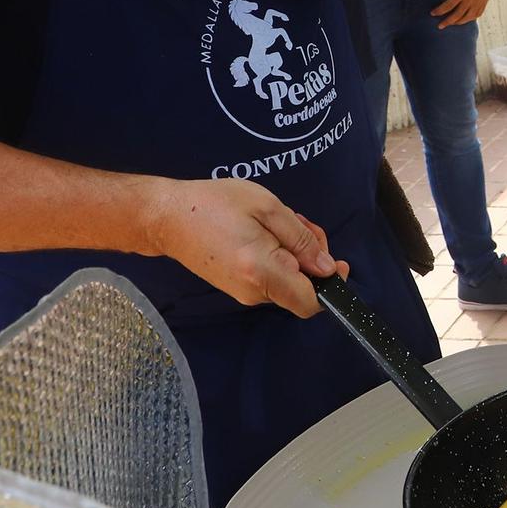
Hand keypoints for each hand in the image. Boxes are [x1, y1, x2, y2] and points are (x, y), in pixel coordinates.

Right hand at [145, 178, 349, 317]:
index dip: (331, 287)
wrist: (167, 217)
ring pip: (288, 279)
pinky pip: (271, 276)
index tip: (339, 262)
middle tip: (302, 222)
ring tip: (280, 220)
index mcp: (263, 272)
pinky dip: (279, 255)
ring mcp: (243, 292)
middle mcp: (253, 292)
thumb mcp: (268, 208)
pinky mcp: (236, 286)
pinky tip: (267, 230)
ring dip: (295, 251)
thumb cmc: (215, 204)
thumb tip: (327, 268)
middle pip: (302, 287)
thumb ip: (301, 239)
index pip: (309, 302)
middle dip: (314, 256)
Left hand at [432, 0, 491, 27]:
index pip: (449, 6)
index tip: (432, 14)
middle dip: (447, 22)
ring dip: (459, 22)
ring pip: (469, 17)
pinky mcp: (485, 0)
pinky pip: (478, 14)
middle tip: (440, 26)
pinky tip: (465, 19)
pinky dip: (471, 18)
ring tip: (452, 24)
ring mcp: (479, 0)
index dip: (439, 11)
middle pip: (458, 15)